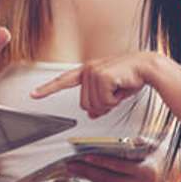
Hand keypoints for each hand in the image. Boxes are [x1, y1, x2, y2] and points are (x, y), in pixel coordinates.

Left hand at [31, 52, 157, 117]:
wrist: (147, 67)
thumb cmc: (131, 77)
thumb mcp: (113, 93)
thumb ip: (100, 102)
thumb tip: (93, 113)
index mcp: (88, 71)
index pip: (64, 81)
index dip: (48, 89)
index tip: (33, 95)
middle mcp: (87, 70)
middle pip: (85, 105)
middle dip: (102, 105)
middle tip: (115, 94)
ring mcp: (93, 72)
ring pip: (94, 105)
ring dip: (110, 103)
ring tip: (119, 89)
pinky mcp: (101, 76)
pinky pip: (103, 101)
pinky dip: (114, 100)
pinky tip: (121, 88)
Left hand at [66, 152, 180, 181]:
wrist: (178, 174)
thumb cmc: (164, 156)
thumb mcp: (150, 145)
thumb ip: (132, 144)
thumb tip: (110, 143)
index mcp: (147, 172)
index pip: (117, 166)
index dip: (99, 162)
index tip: (84, 157)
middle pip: (108, 179)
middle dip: (87, 171)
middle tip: (71, 165)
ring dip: (90, 178)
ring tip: (76, 169)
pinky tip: (90, 175)